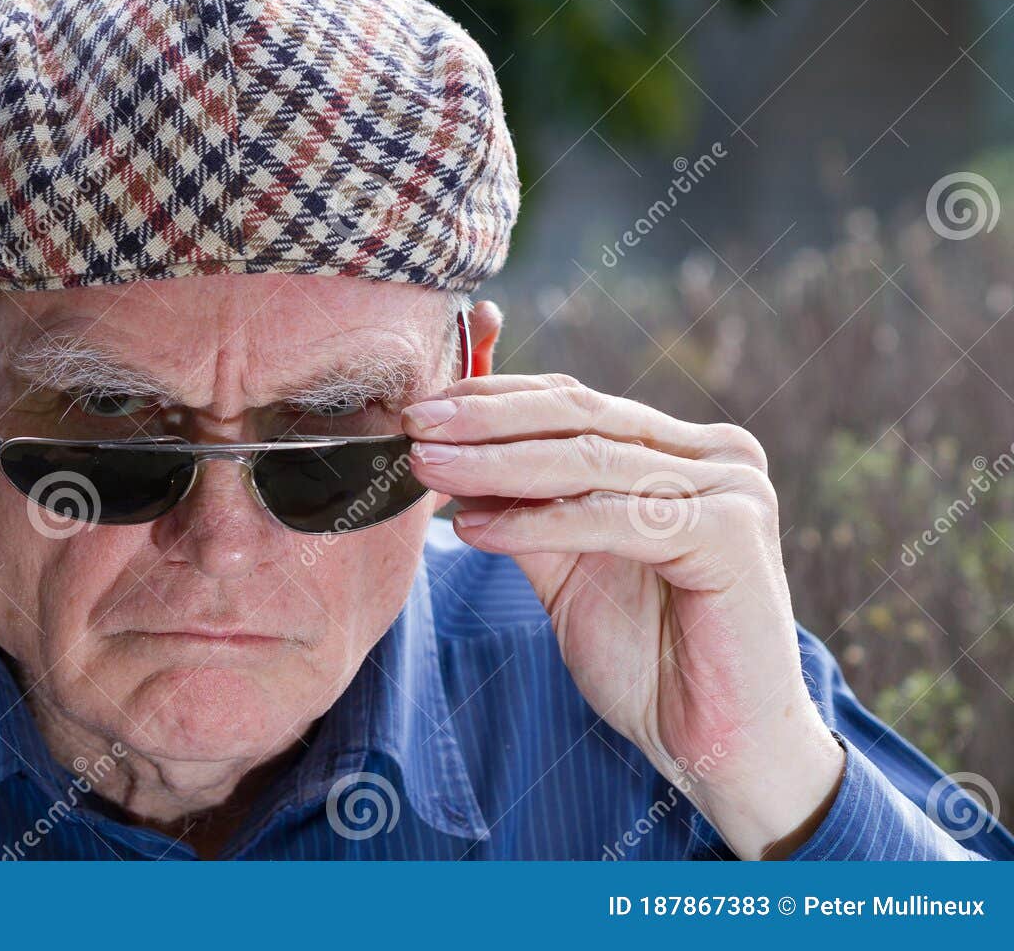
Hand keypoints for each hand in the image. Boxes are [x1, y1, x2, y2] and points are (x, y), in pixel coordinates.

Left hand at [403, 372, 844, 858]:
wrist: (718, 747)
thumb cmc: (650, 661)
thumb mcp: (567, 568)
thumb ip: (524, 510)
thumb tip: (447, 460)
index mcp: (682, 450)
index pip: (575, 402)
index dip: (494, 399)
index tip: (422, 409)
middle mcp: (715, 456)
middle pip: (580, 416)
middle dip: (485, 420)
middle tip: (415, 425)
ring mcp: (730, 488)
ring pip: (588, 461)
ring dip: (495, 464)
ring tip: (429, 467)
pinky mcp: (730, 533)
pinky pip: (612, 518)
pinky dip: (536, 523)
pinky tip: (475, 527)